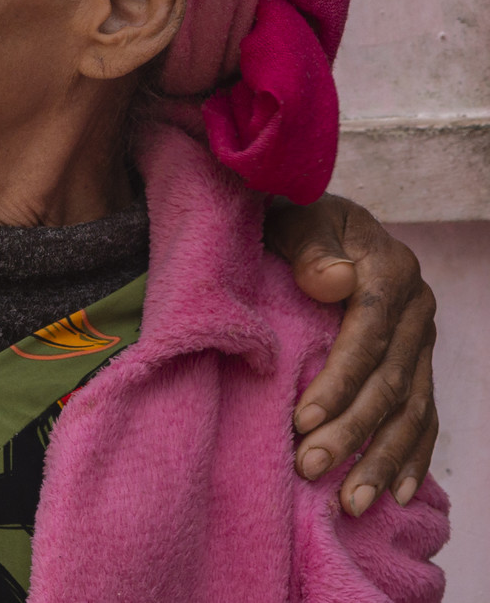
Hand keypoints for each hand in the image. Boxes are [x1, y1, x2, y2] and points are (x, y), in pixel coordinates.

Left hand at [264, 193, 436, 515]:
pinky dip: (412, 455)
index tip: (300, 420)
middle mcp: (416, 307)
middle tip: (310, 467)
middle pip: (388, 381)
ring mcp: (421, 338)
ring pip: (411, 408)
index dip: (337, 380)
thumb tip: (335, 281)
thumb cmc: (294, 219)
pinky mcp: (419, 361)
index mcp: (388, 269)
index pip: (366, 336)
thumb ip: (312, 246)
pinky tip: (395, 492)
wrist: (315, 219)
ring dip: (382, 458)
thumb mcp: (296, 217)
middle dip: (352, 431)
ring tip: (352, 501)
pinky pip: (424, 414)